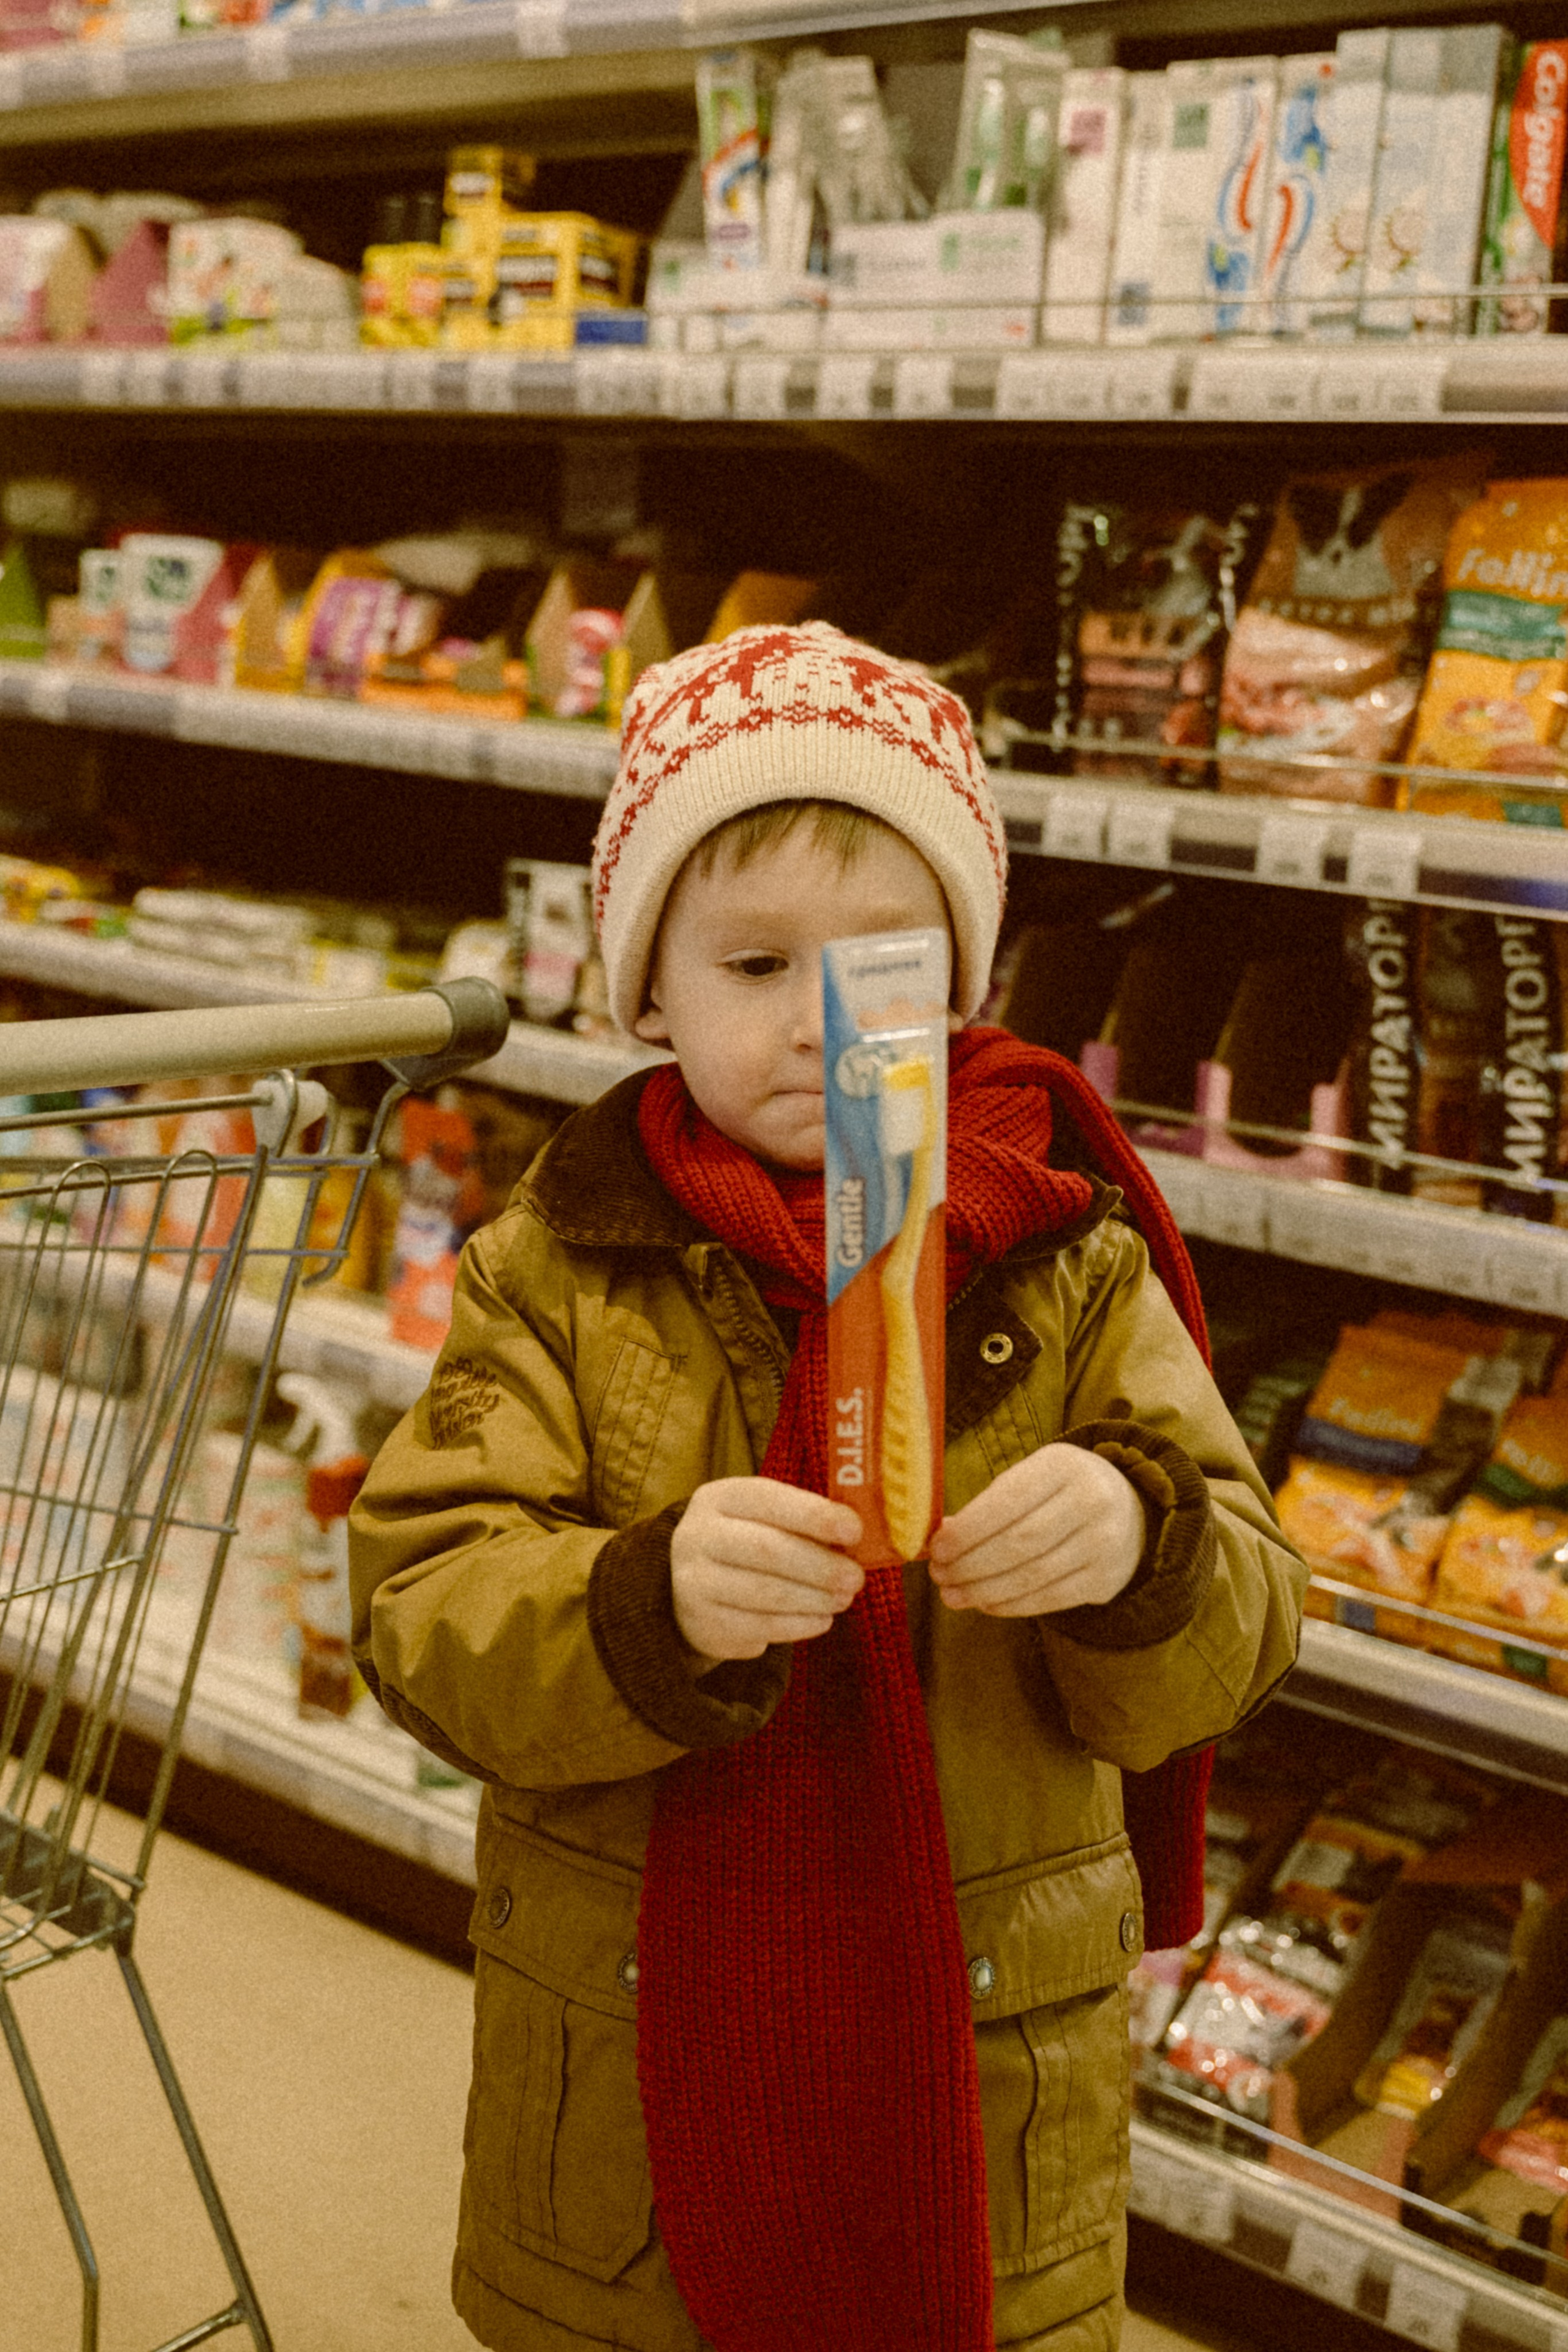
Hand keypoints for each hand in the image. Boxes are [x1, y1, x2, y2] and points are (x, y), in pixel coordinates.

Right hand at [672, 1478, 863, 1662]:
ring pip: (765, 1593)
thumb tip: (857, 1536)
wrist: (694, 1587)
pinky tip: (822, 1619)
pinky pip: (760, 1627)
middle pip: (766, 1549)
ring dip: (814, 1598)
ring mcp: (694, 1582)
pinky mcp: (703, 1624)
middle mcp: (696, 1536)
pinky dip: (799, 1625)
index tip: (854, 1530)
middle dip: (819, 1565)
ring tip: (844, 1599)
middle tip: (856, 1577)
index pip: (767, 1499)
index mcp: (718, 1498)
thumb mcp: (764, 1518)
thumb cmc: (747, 1542)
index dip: (814, 1515)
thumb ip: (803, 1520)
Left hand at [928, 1445, 1144, 1617]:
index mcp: (1063, 1465)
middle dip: (970, 1564)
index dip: (968, 1530)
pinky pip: (1049, 1598)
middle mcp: (1090, 1501)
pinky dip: (1011, 1605)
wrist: (1130, 1508)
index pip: (1008, 1501)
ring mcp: (1103, 1543)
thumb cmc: (1059, 1490)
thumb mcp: (1030, 1477)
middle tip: (939, 1576)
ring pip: (1031, 1576)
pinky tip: (985, 1604)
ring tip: (952, 1595)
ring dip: (983, 1590)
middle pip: (1018, 1543)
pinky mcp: (1105, 1579)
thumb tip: (943, 1537)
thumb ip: (988, 1504)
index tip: (936, 1549)